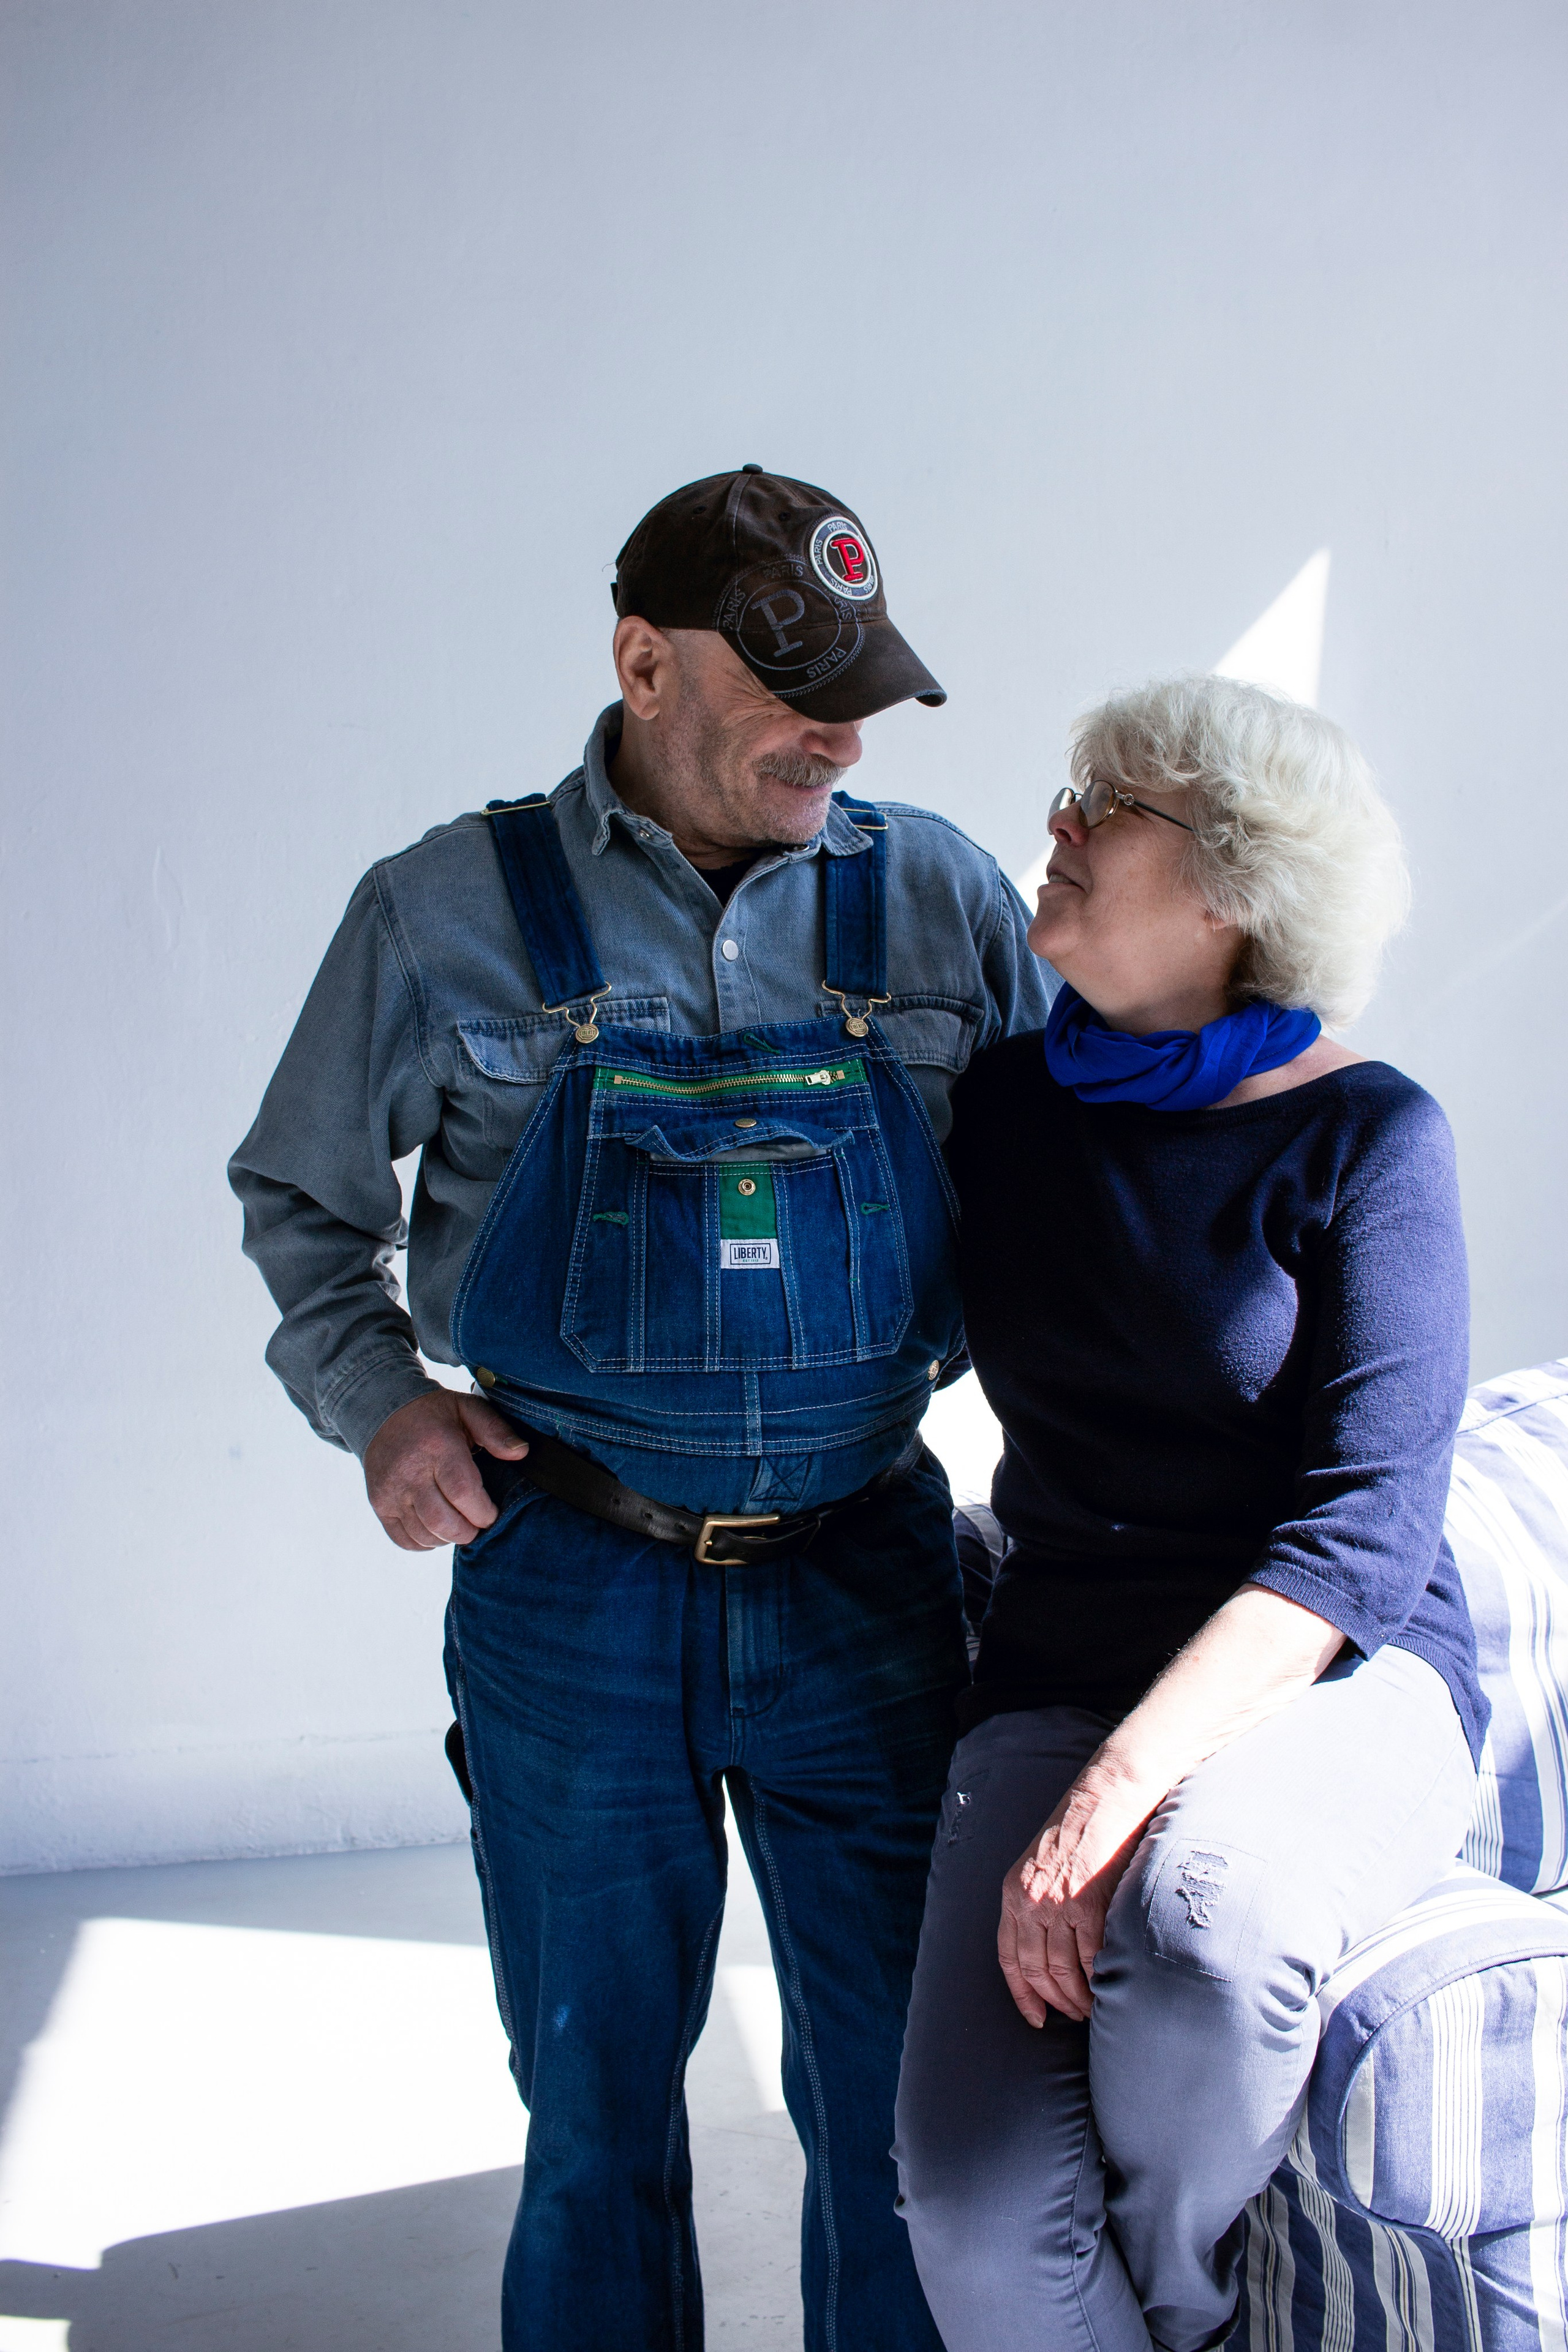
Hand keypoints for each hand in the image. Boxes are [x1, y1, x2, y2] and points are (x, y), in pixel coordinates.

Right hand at [362, 1390, 527, 1551]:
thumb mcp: (469, 1409)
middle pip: (442, 1521)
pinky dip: (425, 1542)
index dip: (483, 1512)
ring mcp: (390, 1490)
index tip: (493, 1512)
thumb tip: (521, 1453)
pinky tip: (437, 1529)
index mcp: (437, 1446)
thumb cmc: (435, 1415)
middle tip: (478, 1523)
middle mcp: (409, 1471)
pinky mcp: (379, 1503)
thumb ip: (497, 1431)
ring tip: (460, 1524)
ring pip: (424, 1534)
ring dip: (448, 1538)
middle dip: (468, 1532)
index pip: (463, 1493)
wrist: (384, 1412)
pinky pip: (404, 1539)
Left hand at [998, 1778, 1150, 2027]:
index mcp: (1012, 1892)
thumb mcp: (1040, 1864)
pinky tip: (1108, 1988)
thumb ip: (1037, 1901)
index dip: (1021, 1994)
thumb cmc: (1078, 1829)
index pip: (1008, 1957)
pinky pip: (1091, 1958)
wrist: (1106, 1797)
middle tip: (1074, 2015)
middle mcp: (1030, 1902)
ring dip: (1078, 1998)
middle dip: (1055, 2001)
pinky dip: (1099, 1980)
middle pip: (1036, 1970)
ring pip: (1063, 1971)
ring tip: (1093, 2008)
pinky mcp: (1089, 1906)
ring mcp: (1058, 1905)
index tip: (1035, 2017)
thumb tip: (1048, 1948)